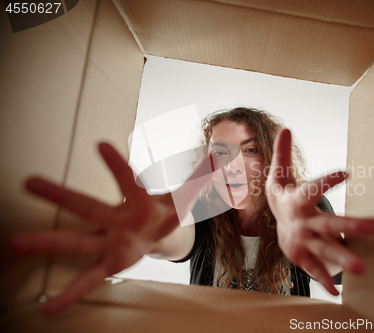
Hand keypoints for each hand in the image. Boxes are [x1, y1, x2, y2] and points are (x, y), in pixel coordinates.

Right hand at [11, 143, 210, 315]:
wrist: (156, 232)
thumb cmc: (167, 209)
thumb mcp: (186, 196)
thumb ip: (200, 177)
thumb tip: (218, 156)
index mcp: (137, 202)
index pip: (127, 181)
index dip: (117, 165)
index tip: (101, 144)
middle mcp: (115, 220)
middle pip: (86, 207)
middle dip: (60, 195)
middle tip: (29, 182)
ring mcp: (108, 243)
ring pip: (76, 241)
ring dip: (48, 243)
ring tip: (15, 243)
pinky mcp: (109, 265)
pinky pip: (87, 280)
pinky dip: (68, 295)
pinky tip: (46, 310)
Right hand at [266, 129, 373, 294]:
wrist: (273, 219)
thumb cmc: (283, 193)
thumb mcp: (279, 173)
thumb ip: (283, 153)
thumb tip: (286, 128)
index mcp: (297, 199)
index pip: (313, 188)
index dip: (328, 181)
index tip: (348, 173)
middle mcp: (301, 221)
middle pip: (328, 223)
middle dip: (352, 225)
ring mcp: (301, 240)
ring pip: (325, 249)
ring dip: (342, 258)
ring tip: (363, 268)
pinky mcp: (301, 255)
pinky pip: (314, 268)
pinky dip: (324, 280)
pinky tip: (338, 292)